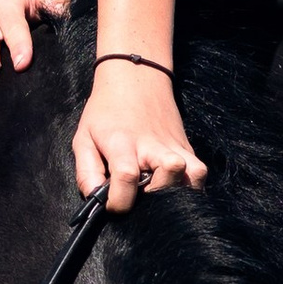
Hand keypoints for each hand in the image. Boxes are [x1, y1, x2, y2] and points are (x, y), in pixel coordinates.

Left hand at [74, 55, 206, 210]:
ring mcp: (176, 146)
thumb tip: (96, 200)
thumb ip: (87, 173)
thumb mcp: (84, 138)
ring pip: (194, 174)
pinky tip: (171, 187)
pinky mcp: (189, 149)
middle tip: (140, 195)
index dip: (118, 202)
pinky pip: (199, 174)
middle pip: (171, 171)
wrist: (136, 77)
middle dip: (155, 195)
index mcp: (124, 143)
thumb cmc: (106, 112)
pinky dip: (190, 186)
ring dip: (179, 192)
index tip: (112, 206)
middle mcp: (154, 145)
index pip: (126, 177)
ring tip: (159, 192)